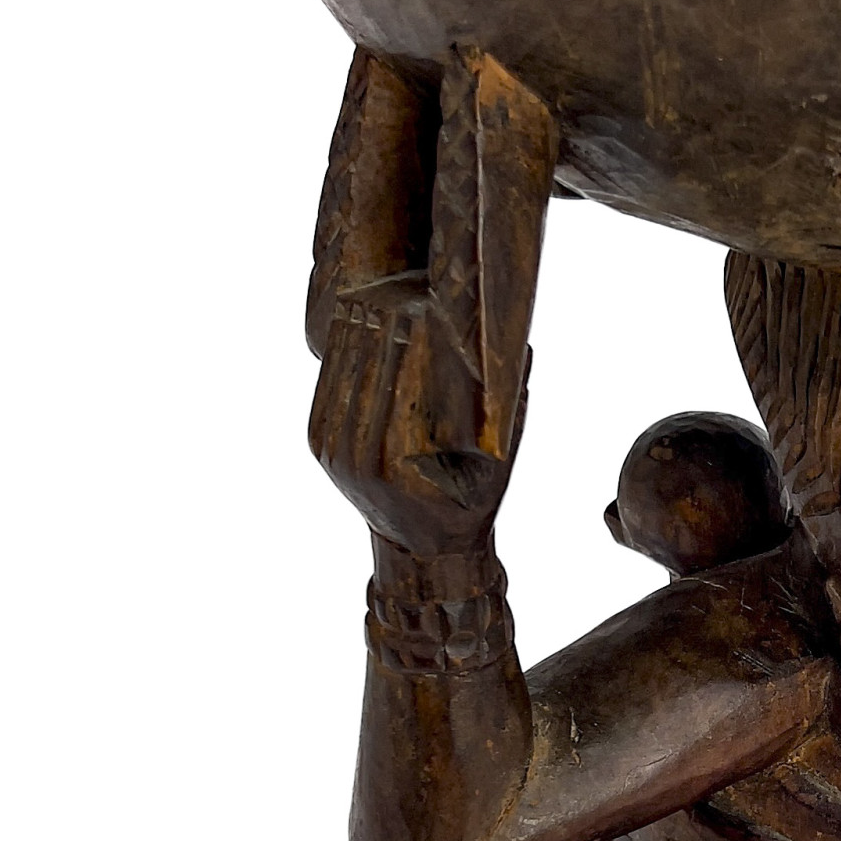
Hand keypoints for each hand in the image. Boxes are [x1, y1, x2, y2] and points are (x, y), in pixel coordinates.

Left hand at [308, 270, 522, 556]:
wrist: (424, 545)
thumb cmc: (471, 500)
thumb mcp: (500, 459)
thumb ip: (509, 404)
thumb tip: (518, 346)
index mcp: (405, 463)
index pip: (403, 381)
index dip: (409, 342)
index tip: (420, 310)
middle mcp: (362, 460)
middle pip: (368, 375)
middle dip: (380, 332)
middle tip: (395, 296)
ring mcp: (336, 456)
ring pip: (342, 381)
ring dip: (355, 339)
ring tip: (371, 302)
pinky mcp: (322, 450)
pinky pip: (326, 396)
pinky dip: (338, 362)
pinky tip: (350, 334)